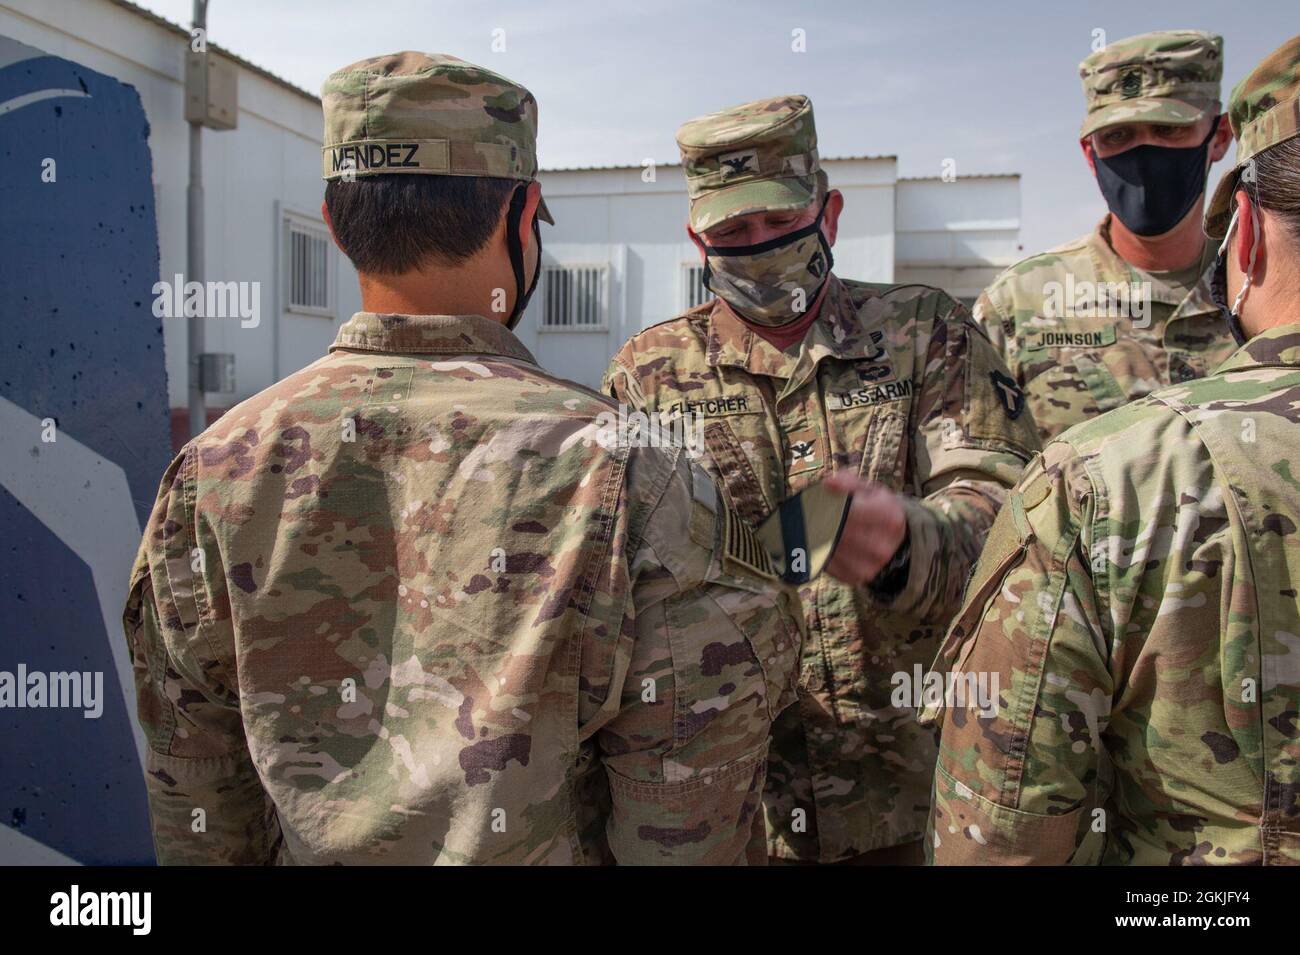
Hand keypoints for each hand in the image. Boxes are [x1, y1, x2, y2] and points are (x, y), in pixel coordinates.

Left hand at [822, 471, 907, 586]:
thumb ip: (848, 482)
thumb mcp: (870, 491)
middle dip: (820, 518)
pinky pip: (825, 561)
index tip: (822, 497)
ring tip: (815, 525)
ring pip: (827, 545)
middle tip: (811, 511)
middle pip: (836, 529)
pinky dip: (819, 550)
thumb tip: (827, 484)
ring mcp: (867, 566)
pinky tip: (821, 541)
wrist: (893, 544)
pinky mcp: (852, 578)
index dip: (831, 502)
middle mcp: (880, 546)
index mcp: (890, 519)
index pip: (850, 509)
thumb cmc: (877, 510)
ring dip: (816, 534)